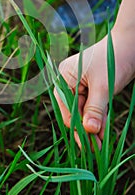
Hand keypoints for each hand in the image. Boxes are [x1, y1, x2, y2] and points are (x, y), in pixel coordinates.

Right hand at [54, 30, 134, 149]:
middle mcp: (69, 81)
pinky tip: (101, 133)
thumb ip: (94, 109)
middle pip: (74, 111)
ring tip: (100, 145)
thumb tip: (88, 131)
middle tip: (96, 149)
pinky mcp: (91, 88)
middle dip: (85, 129)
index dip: (77, 127)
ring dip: (92, 126)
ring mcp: (80, 85)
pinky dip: (97, 118)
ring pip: (83, 111)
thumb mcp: (103, 86)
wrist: (130, 45)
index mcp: (65, 77)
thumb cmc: (113, 60)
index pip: (67, 108)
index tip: (88, 146)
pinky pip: (91, 107)